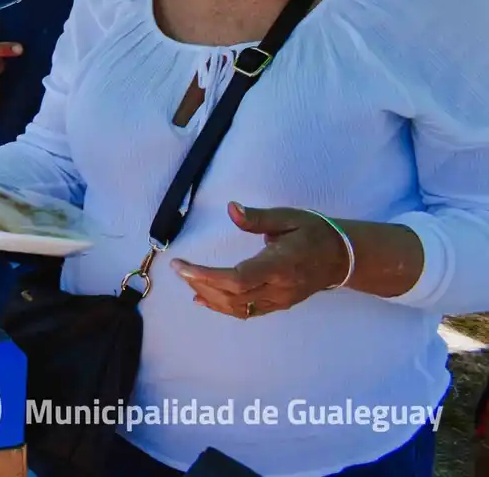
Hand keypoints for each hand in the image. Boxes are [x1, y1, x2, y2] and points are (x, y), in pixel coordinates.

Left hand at [171, 203, 351, 319]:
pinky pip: (246, 312)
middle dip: (200, 283)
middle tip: (178, 268)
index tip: (182, 266)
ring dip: (208, 295)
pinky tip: (202, 298)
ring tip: (187, 279)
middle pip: (233, 296)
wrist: (343, 258)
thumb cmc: (315, 233)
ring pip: (237, 308)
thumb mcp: (290, 217)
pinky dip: (221, 307)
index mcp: (281, 265)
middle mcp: (279, 288)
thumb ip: (258, 218)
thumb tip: (231, 208)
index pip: (238, 279)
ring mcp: (279, 301)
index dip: (207, 276)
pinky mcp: (278, 305)